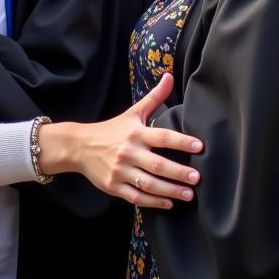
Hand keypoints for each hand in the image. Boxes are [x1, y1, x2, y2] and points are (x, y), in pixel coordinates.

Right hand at [37, 72, 202, 209]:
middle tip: (197, 178)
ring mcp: (120, 171)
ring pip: (148, 184)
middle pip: (157, 164)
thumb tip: (169, 76)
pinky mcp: (113, 186)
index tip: (200, 146)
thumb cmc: (111, 129)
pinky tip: (168, 203)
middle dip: (179, 173)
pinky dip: (153, 202)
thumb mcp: (132, 112)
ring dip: (170, 190)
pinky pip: (136, 197)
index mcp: (135, 133)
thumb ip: (154, 97)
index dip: (181, 141)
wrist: (79, 146)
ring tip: (189, 194)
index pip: (162, 136)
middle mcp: (128, 151)